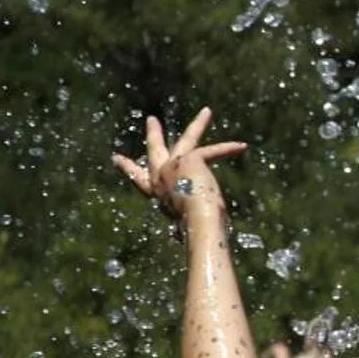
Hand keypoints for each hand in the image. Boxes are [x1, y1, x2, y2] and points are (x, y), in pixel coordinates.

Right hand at [113, 110, 247, 223]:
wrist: (195, 222)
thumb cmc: (193, 229)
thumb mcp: (187, 225)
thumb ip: (189, 226)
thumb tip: (202, 246)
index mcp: (158, 194)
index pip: (140, 180)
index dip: (128, 168)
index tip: (116, 157)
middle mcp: (161, 179)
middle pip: (155, 151)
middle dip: (154, 134)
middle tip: (151, 120)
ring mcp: (173, 166)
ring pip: (188, 139)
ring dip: (199, 125)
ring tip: (207, 111)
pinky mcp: (189, 160)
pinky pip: (212, 150)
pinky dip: (228, 150)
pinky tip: (242, 146)